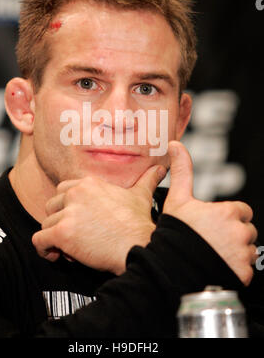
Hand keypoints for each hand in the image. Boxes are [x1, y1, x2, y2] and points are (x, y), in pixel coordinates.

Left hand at [32, 165, 165, 274]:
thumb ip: (147, 179)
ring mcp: (68, 213)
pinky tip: (56, 254)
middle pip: (51, 206)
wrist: (138, 246)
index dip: (68, 207)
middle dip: (59, 221)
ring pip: (46, 224)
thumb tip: (160, 169)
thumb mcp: (141, 196)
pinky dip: (43, 249)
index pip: (63, 191)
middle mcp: (76, 193)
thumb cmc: (139, 224)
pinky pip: (39, 240)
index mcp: (89, 183)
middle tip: (74, 235)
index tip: (77, 220)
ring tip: (71, 248)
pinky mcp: (62, 233)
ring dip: (54, 237)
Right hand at [163, 140, 257, 285]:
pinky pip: (246, 269)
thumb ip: (182, 171)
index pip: (241, 211)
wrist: (172, 269)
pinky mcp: (243, 273)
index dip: (228, 217)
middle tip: (211, 240)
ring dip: (236, 252)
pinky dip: (235, 269)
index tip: (213, 224)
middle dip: (233, 234)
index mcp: (227, 212)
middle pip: (246, 231)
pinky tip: (216, 266)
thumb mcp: (177, 200)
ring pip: (248, 250)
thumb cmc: (174, 234)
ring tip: (213, 254)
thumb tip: (175, 145)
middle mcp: (239, 232)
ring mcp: (243, 254)